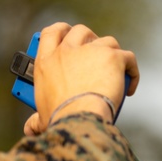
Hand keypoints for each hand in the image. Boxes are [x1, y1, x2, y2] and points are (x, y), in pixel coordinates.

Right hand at [23, 22, 139, 135]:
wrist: (79, 119)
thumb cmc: (59, 120)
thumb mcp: (41, 117)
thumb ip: (35, 120)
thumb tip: (30, 129)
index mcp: (46, 61)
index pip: (51, 33)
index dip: (61, 31)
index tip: (68, 37)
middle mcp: (67, 51)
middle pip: (81, 31)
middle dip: (90, 39)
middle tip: (98, 56)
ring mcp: (91, 51)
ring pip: (108, 42)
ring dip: (113, 54)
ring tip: (116, 74)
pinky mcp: (112, 57)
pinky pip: (128, 57)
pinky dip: (132, 71)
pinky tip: (130, 88)